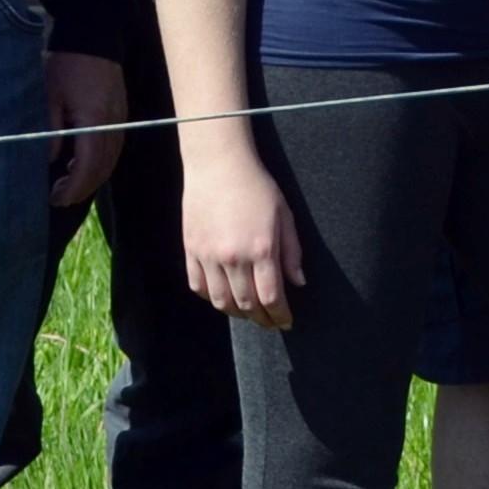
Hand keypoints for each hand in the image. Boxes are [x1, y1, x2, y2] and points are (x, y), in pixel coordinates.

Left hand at [45, 51, 126, 212]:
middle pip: (104, 167)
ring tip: (69, 184)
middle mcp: (113, 123)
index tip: (56, 197)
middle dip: (83, 187)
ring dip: (92, 176)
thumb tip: (51, 158)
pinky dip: (101, 162)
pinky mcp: (121, 113)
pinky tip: (83, 163)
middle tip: (59, 198)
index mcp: (94, 120)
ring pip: (112, 159)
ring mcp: (121, 118)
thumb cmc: (66, 64)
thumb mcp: (49, 96)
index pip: (89, 165)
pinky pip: (115, 146)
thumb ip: (51, 129)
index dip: (74, 186)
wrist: (93, 35)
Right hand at [180, 145, 301, 326]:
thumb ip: (292, 252)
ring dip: (236, 312)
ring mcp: (208, 256)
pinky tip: (223, 297)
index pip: (271, 297)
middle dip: (261, 318)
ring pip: (220, 301)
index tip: (286, 321)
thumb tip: (297, 282)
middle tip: (270, 322)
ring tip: (248, 313)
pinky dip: (211, 298)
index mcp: (262, 250)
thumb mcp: (284, 216)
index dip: (280, 315)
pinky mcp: (191, 250)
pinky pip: (198, 286)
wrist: (218, 166)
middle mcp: (234, 258)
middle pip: (246, 304)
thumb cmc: (257, 188)